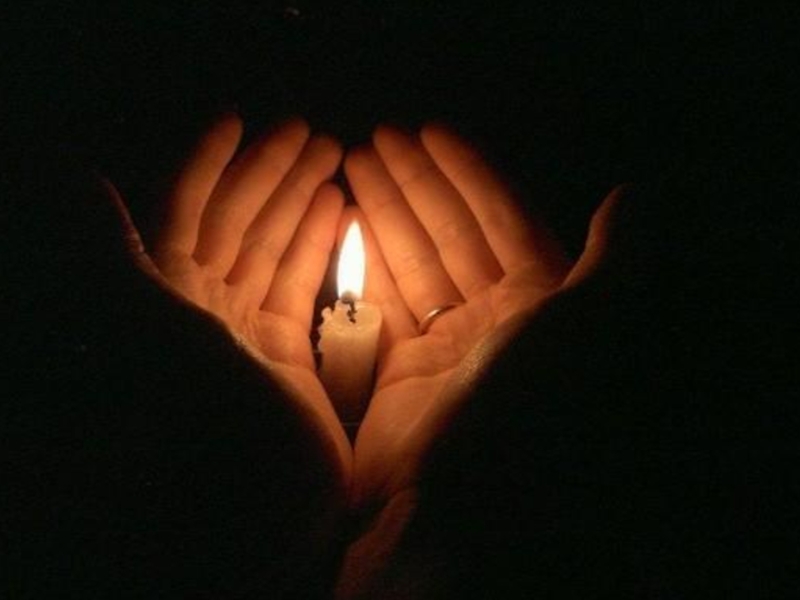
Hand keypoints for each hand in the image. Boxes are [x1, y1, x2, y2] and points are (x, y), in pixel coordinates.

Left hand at [109, 113, 352, 474]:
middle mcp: (203, 309)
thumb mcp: (159, 332)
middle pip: (237, 223)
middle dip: (269, 173)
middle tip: (309, 131)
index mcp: (169, 297)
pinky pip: (300, 286)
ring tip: (332, 159)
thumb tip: (77, 175)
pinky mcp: (286, 355)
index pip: (185, 213)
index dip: (206, 164)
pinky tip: (339, 214)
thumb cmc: (210, 420)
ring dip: (299, 202)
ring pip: (273, 249)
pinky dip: (319, 248)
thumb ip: (118, 257)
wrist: (258, 510)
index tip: (235, 120)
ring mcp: (246, 331)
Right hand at [345, 124, 624, 508]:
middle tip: (378, 140)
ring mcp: (444, 347)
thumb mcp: (588, 321)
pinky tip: (346, 224)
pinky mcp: (400, 372)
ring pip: (412, 263)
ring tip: (353, 165)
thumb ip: (614, 257)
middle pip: (450, 234)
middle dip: (417, 185)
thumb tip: (631, 195)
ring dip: (386, 214)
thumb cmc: (529, 401)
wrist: (469, 503)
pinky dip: (364, 265)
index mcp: (539, 304)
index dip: (467, 173)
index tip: (430, 132)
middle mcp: (494, 321)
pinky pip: (381, 305)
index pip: (499, 220)